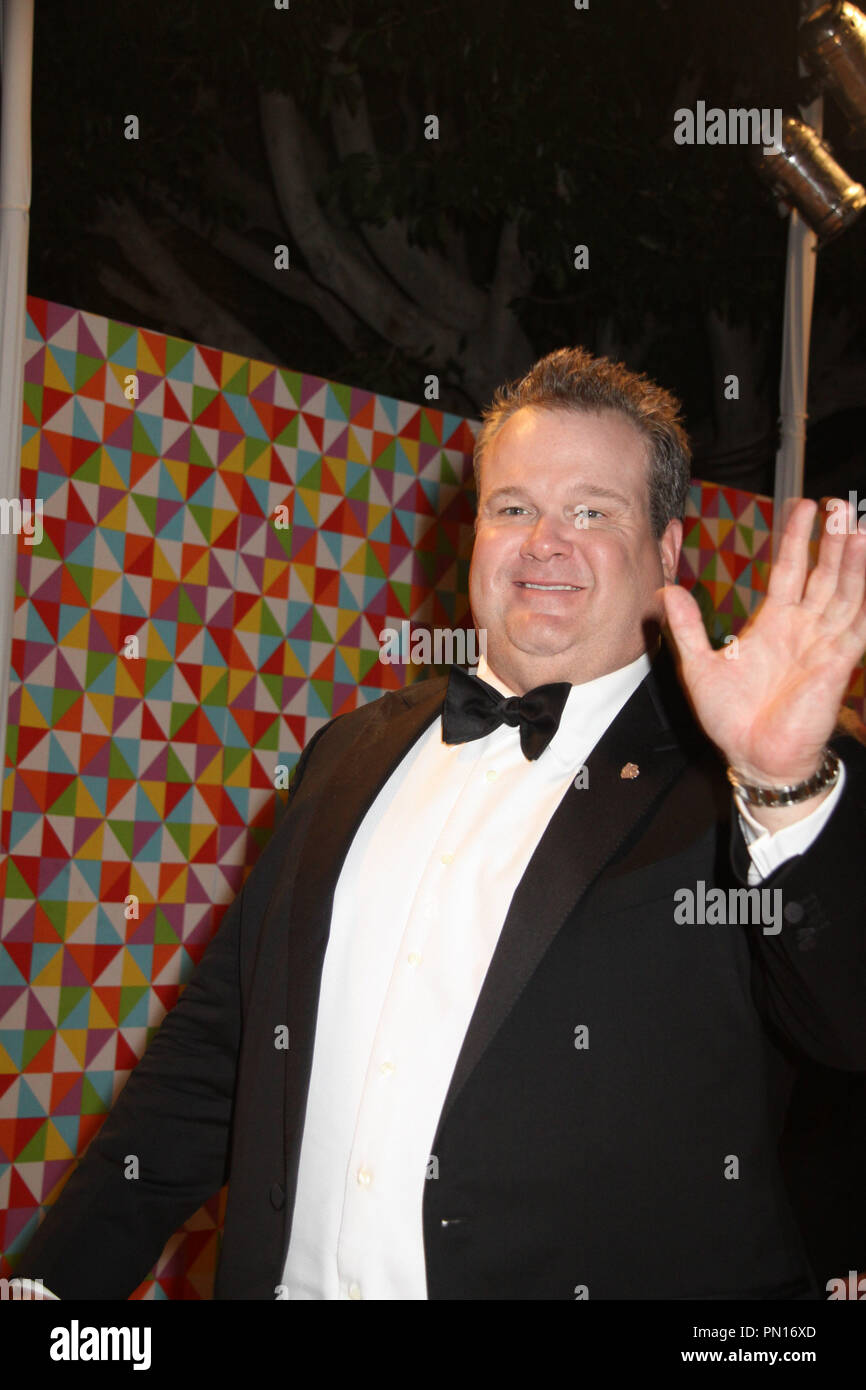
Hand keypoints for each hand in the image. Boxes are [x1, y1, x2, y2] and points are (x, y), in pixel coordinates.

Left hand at [659, 496, 865, 787]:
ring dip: (852, 558)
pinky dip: (862, 593)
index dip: (797, 538)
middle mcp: (804, 628)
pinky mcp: (837, 663)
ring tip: (856, 523)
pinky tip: (863, 566)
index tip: (802, 506)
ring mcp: (823, 643)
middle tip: (837, 504)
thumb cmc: (732, 718)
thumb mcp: (698, 665)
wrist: (753, 756)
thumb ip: (687, 627)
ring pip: (845, 590)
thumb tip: (666, 592)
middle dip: (832, 539)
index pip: (791, 570)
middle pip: (824, 573)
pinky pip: (855, 622)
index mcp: (774, 623)